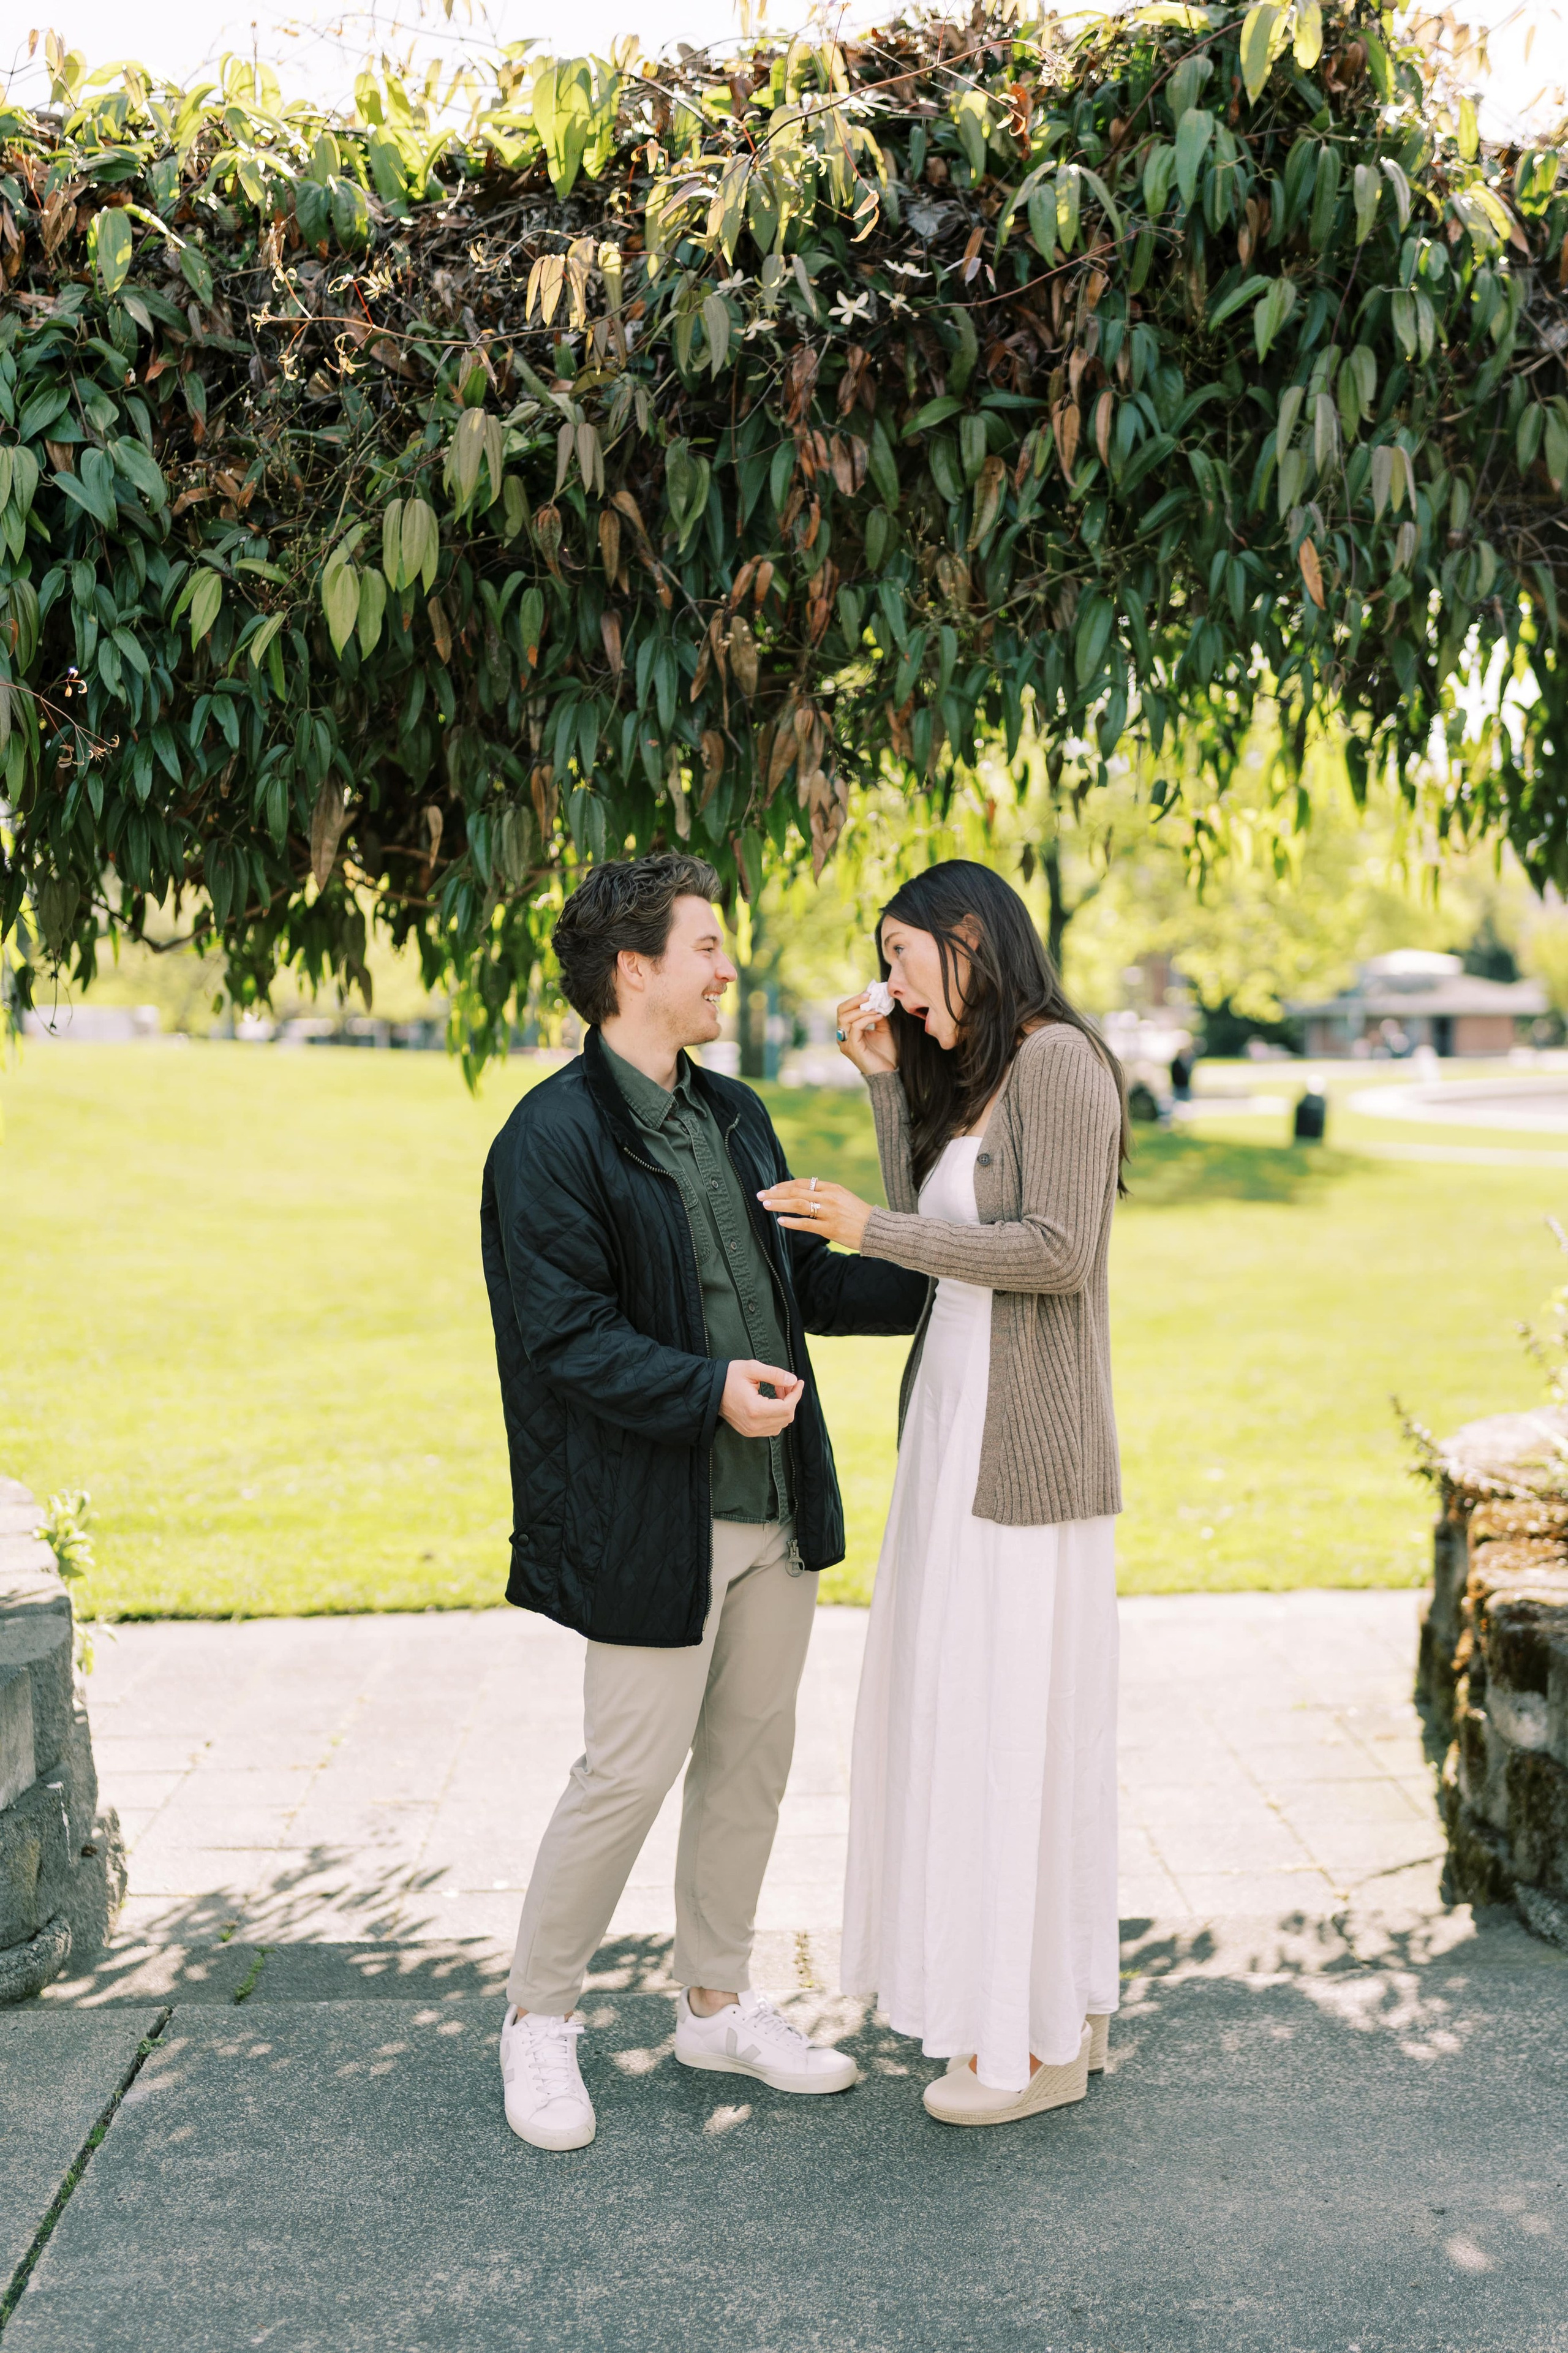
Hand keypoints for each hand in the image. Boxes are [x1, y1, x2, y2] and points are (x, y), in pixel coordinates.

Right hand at [720, 1360, 802, 1437]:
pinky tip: (772, 1401)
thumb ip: (774, 1374)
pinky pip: (772, 1428)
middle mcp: (753, 1425)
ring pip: (781, 1424)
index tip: (798, 1382)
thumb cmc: (729, 1376)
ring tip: (778, 1389)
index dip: (796, 1394)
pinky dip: (777, 1415)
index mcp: (755, 1409)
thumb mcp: (751, 1369)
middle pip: (786, 1417)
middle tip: (786, 1383)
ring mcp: (751, 1431)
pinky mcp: (749, 1432)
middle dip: (791, 1399)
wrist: (709, 1390)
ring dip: (785, 1407)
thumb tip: (793, 1380)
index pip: (786, 1407)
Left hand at [757, 1178, 873, 1250]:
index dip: (785, 1184)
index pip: (803, 1182)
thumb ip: (825, 1194)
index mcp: (832, 1188)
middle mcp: (829, 1197)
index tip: (772, 1188)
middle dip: (776, 1192)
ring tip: (765, 1205)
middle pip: (797, 1190)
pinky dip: (791, 1222)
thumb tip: (805, 1193)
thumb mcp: (843, 1197)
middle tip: (760, 1194)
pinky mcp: (830, 1228)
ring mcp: (829, 1212)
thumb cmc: (859, 1215)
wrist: (877, 1229)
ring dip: (779, 1204)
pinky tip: (780, 1221)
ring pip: (798, 1204)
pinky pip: (806, 1224)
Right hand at [835, 990, 896, 1078]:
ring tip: (877, 1008)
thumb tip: (879, 1000)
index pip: (844, 1010)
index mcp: (847, 1031)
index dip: (855, 999)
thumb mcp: (882, 1029)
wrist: (888, 1072)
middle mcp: (843, 1036)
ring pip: (846, 1018)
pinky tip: (879, 1016)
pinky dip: (867, 1018)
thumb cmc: (884, 1053)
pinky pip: (856, 1027)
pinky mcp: (852, 1047)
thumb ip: (877, 1015)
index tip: (870, 992)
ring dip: (863, 1009)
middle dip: (855, 1001)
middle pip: (841, 1011)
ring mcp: (845, 1042)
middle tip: (870, 995)